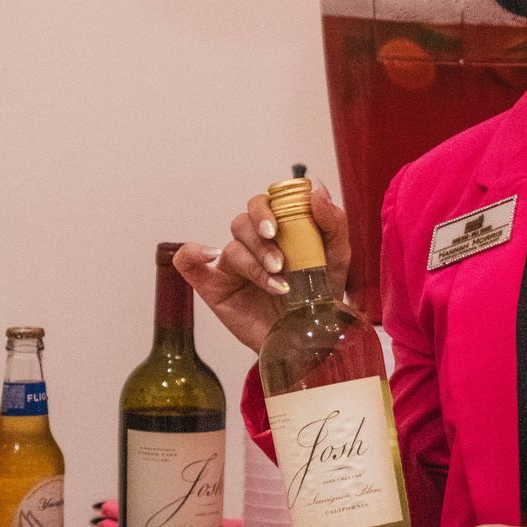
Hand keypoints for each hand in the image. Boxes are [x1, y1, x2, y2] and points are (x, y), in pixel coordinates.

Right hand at [173, 183, 350, 353]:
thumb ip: (332, 221)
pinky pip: (189, 263)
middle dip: (260, 239)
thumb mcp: (337, 258)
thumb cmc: (321, 296)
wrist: (309, 339)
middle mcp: (253, 243)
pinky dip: (191, 253)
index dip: (267, 210)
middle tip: (279, 261)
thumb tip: (316, 188)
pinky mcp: (215, 287)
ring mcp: (232, 265)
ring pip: (232, 247)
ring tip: (278, 286)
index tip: (278, 229)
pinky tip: (209, 256)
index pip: (264, 204)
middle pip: (244, 221)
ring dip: (253, 263)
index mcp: (278, 229)